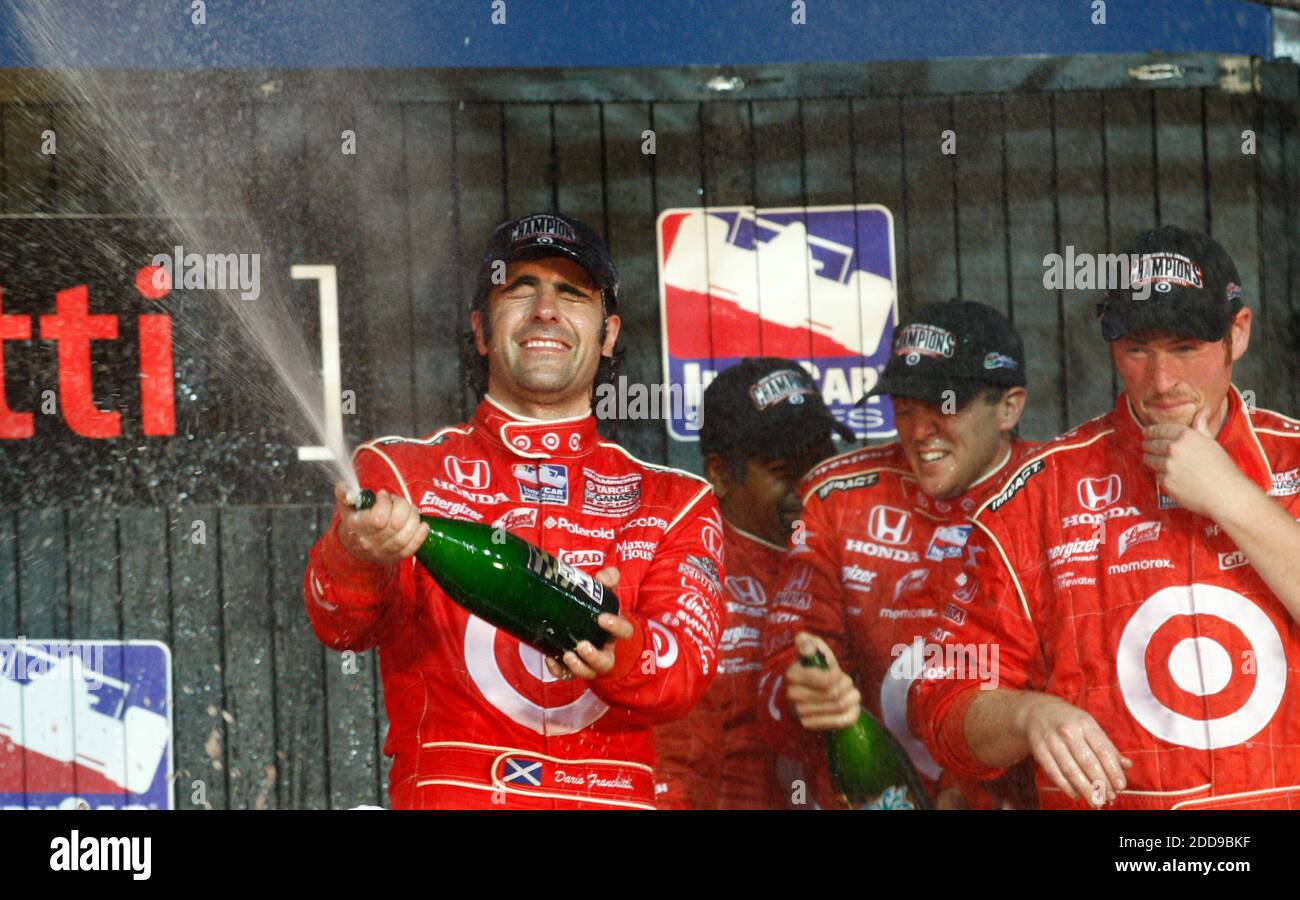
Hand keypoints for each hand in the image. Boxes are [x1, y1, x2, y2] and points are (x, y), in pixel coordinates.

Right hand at [333, 483, 427, 565]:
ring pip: (404, 537)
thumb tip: (343, 487)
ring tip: (411, 510)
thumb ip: (344, 494)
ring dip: (413, 519)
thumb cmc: (354, 521)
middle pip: (395, 525)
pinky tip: (423, 525)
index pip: (378, 518)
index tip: (383, 495)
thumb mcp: (346, 506)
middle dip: (403, 507)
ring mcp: (382, 552)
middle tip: (400, 501)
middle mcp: (369, 542)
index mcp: (356, 527)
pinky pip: (411, 548)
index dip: (386, 503)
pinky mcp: (394, 557)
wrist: (353, 546)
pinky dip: (420, 536)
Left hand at [544, 567, 634, 679]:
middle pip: (606, 662)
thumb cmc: (596, 609)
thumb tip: (609, 574)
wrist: (583, 621)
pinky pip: (566, 675)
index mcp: (613, 632)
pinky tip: (550, 658)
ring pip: (589, 673)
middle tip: (582, 645)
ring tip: (567, 654)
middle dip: (595, 657)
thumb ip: (606, 581)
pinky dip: (558, 670)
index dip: (616, 627)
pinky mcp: (571, 667)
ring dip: (578, 667)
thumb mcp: (602, 593)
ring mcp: (587, 662)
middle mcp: (604, 650)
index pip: (624, 633)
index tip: (602, 618)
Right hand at [783, 632, 860, 730]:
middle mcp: (793, 695)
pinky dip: (852, 712)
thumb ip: (808, 643)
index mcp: (792, 675)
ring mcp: (800, 713)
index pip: (826, 681)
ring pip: (840, 706)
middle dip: (846, 685)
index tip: (837, 672)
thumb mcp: (812, 650)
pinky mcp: (810, 725)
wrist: (808, 690)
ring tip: (849, 692)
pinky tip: (850, 706)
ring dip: (851, 698)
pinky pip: (842, 721)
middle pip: (835, 694)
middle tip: (845, 682)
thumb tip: (805, 641)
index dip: (837, 675)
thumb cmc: (815, 667)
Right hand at [1015, 694, 1131, 807]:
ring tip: (1096, 801)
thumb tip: (1127, 765)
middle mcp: (1068, 731)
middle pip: (1088, 763)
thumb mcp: (1090, 726)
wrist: (1037, 712)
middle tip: (1110, 797)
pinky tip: (1077, 795)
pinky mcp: (1039, 751)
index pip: (1103, 750)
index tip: (1121, 786)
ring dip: (1086, 790)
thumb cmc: (1069, 721)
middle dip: (1101, 783)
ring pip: (1071, 771)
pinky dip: (1067, 788)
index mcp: (1085, 723)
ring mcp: (1052, 741)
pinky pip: (1055, 774)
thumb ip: (1108, 746)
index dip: (1113, 770)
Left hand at [1141, 406, 1248, 516]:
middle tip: (1146, 445)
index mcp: (1186, 436)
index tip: (1147, 432)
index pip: (1161, 429)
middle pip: (1152, 444)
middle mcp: (1174, 449)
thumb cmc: (1222, 468)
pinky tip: (1166, 475)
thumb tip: (1203, 411)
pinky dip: (1159, 474)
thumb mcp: (1212, 442)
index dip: (1151, 431)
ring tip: (1150, 458)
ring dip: (1149, 458)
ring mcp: (1168, 466)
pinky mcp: (1165, 481)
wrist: (1225, 494)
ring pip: (1150, 459)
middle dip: (1147, 444)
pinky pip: (1156, 475)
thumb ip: (1201, 427)